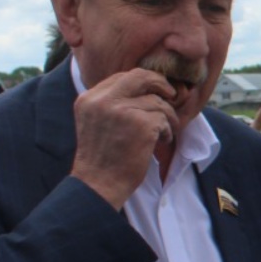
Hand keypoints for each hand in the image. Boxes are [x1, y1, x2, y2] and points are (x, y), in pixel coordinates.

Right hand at [70, 68, 178, 208]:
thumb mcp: (96, 122)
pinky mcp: (140, 124)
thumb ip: (112, 103)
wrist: (100, 184)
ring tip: (164, 132)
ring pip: (157, 101)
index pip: (121, 77)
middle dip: (160, 83)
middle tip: (171, 95)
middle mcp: (102, 100)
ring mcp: (121, 111)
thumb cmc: (103, 158)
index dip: (142, 82)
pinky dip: (168, 130)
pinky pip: (164, 118)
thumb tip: (144, 87)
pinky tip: (162, 141)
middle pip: (140, 76)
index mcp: (88, 98)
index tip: (154, 92)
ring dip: (167, 117)